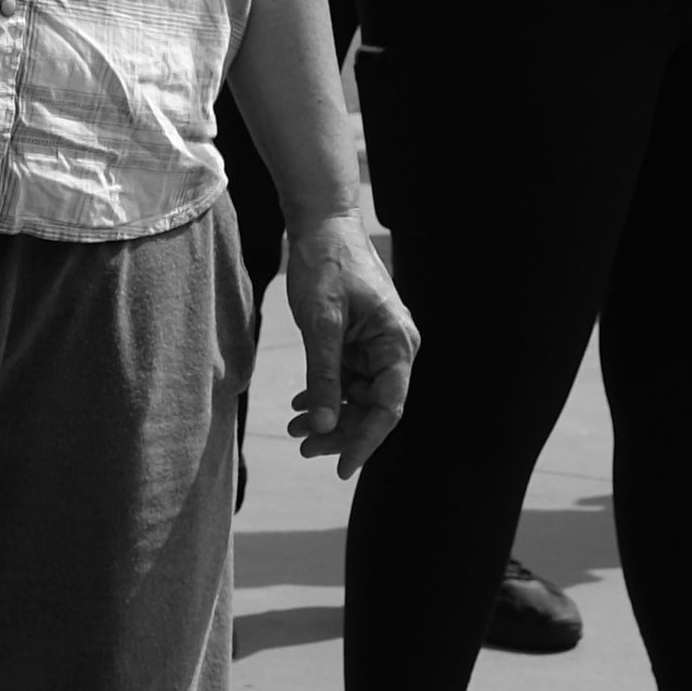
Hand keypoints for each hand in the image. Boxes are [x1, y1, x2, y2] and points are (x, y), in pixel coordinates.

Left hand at [281, 210, 416, 474]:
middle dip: (340, 430)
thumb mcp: (321, 323)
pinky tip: (301, 404)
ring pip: (357, 396)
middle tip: (304, 448)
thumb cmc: (327, 265)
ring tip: (294, 427)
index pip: (388, 407)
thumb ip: (323, 377)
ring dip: (329, 414)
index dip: (365, 440)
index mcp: (397, 343)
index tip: (341, 467)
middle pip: (373, 406)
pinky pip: (346, 378)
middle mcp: (394, 347)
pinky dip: (325, 393)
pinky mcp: (358, 340)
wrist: (320, 224)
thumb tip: (324, 426)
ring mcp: (376, 344)